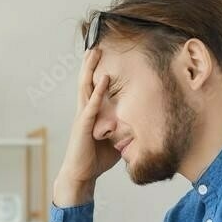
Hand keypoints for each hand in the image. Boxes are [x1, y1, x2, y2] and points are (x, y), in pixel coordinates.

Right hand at [53, 48, 121, 206]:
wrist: (81, 175)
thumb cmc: (96, 159)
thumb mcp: (115, 141)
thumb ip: (123, 129)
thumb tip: (139, 124)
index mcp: (91, 114)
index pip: (92, 89)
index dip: (95, 72)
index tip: (99, 57)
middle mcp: (85, 112)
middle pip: (86, 82)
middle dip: (89, 64)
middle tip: (95, 46)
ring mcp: (82, 117)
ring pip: (85, 88)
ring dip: (90, 69)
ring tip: (93, 52)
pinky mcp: (83, 126)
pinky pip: (92, 105)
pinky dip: (98, 91)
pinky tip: (102, 78)